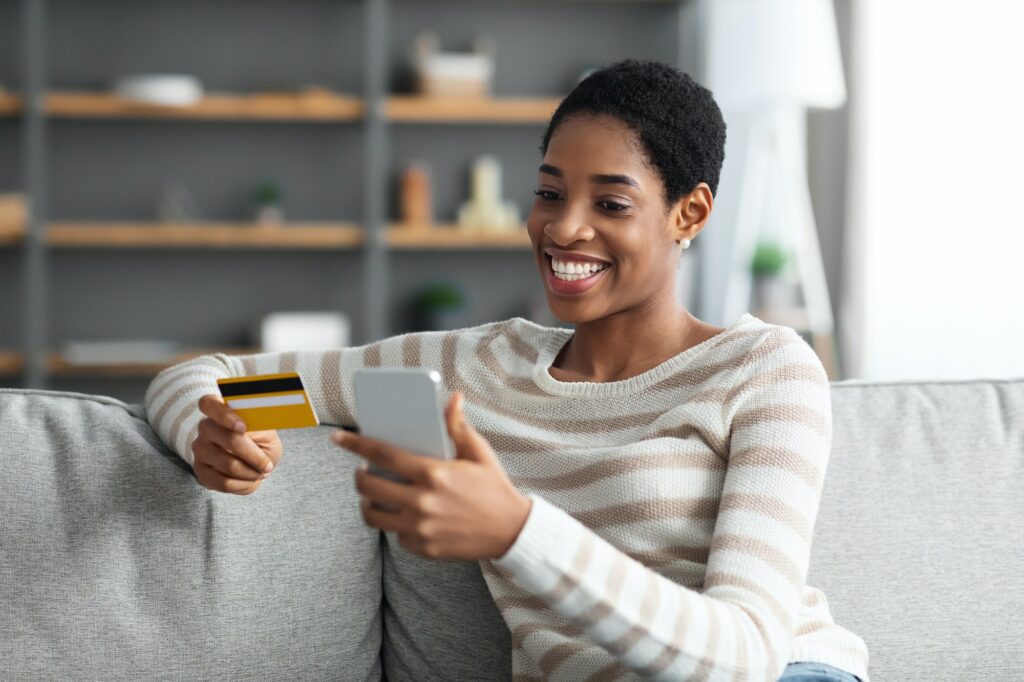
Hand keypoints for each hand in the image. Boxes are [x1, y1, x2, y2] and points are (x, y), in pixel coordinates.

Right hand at [192, 394, 282, 494]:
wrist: (252, 461)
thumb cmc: (259, 440)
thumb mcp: (266, 431)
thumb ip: (260, 428)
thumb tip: (254, 430)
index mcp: (219, 409)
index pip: (209, 403)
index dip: (225, 416)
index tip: (244, 428)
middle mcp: (205, 428)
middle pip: (228, 439)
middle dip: (254, 456)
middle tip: (268, 465)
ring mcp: (200, 450)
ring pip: (229, 465)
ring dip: (251, 473)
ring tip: (261, 472)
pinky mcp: (200, 471)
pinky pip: (223, 483)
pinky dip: (243, 485)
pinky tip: (251, 480)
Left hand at [331, 390, 531, 560]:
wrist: (511, 531)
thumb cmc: (494, 487)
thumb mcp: (478, 453)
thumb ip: (458, 426)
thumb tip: (453, 397)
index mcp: (433, 472)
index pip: (382, 453)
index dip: (355, 444)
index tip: (337, 438)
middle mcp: (422, 501)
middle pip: (369, 486)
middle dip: (358, 476)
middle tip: (362, 471)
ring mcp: (420, 528)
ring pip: (373, 515)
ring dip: (367, 502)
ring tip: (373, 494)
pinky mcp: (422, 548)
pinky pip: (395, 535)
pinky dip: (394, 523)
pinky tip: (402, 514)